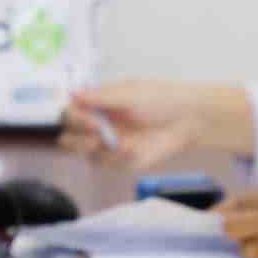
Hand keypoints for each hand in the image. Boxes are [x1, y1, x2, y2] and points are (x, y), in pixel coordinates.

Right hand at [57, 80, 254, 170]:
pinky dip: (119, 158)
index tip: (91, 120)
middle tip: (98, 136)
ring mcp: (108, 144)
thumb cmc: (162, 100)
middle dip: (79, 140)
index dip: (74, 119)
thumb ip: (101, 97)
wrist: (188, 120)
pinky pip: (108, 165)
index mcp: (98, 104)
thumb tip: (73, 93)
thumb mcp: (130, 93)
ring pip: (86, 155)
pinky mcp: (121, 160)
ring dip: (100, 150)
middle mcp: (99, 124)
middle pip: (69, 139)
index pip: (70, 114)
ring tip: (122, 143)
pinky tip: (134, 149)